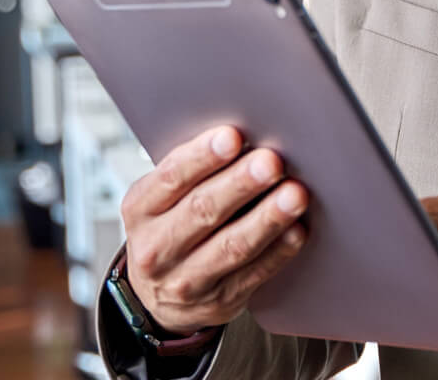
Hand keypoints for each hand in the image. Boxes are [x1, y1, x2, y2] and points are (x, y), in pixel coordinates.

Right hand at [119, 124, 309, 333]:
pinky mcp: (220, 301)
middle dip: (240, 184)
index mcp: (141, 209)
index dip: (202, 157)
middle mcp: (157, 247)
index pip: (170, 178)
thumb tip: (244, 137)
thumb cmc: (170, 227)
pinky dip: (279, 251)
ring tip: (295, 194)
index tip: (233, 137)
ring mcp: (187, 279)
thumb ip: (192, 172)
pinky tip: (297, 230)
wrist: (158, 297)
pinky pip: (254, 274)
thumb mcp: (160, 201)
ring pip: (232, 246)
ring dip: (267, 218)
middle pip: (202, 211)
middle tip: (272, 161)